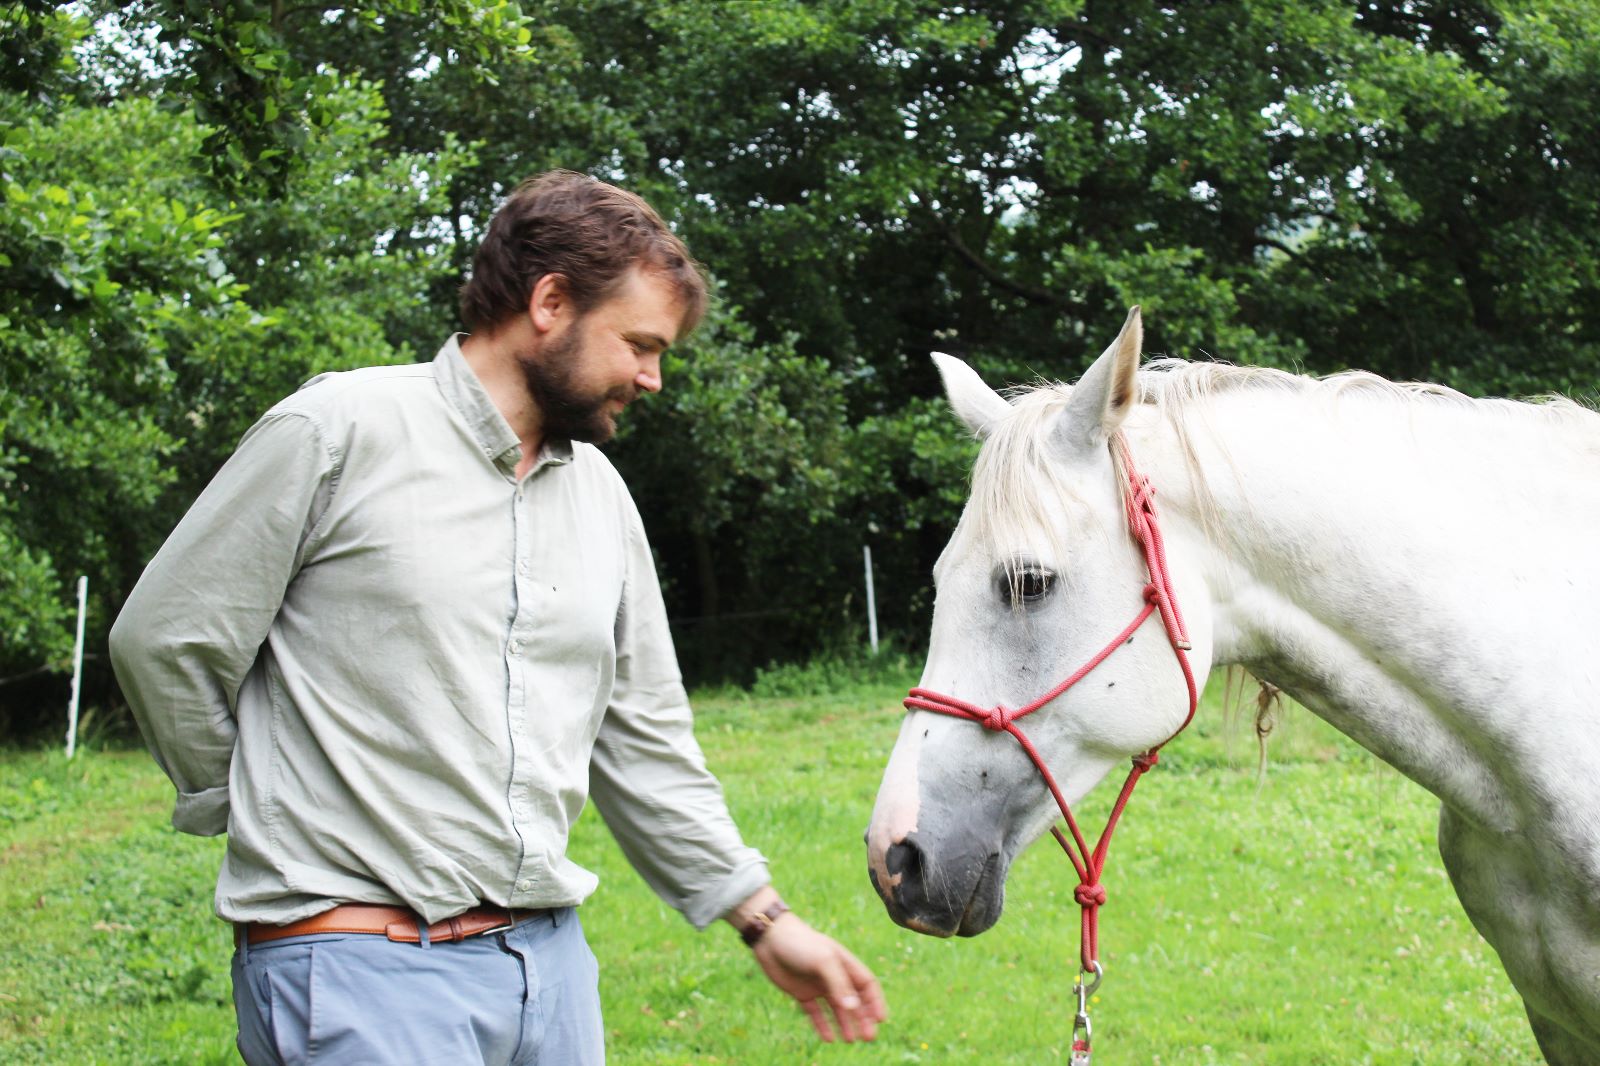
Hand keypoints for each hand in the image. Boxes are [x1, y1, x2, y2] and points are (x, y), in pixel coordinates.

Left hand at [750, 913, 887, 1042]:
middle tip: (868, 1037)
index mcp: (844, 964)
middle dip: (863, 1018)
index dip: (875, 1002)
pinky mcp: (802, 993)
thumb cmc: (800, 943)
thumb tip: (854, 1008)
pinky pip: (815, 1013)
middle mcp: (834, 976)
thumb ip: (839, 984)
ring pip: (836, 1009)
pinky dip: (822, 1025)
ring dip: (845, 1024)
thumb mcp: (823, 961)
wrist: (770, 938)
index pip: (867, 985)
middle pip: (854, 1000)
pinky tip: (829, 1038)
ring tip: (850, 1040)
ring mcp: (818, 985)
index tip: (880, 1020)